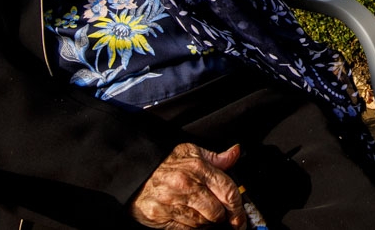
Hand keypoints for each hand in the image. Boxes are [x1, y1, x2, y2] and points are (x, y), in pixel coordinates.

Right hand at [130, 143, 244, 229]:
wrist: (134, 172)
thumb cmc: (164, 163)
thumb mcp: (190, 152)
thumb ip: (215, 157)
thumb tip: (235, 153)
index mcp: (197, 167)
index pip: (228, 190)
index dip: (238, 208)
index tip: (240, 217)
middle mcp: (186, 185)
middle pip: (217, 212)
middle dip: (222, 217)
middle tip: (221, 216)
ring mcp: (173, 202)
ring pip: (202, 223)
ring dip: (207, 223)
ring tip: (202, 215)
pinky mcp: (161, 216)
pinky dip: (192, 228)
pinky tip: (190, 220)